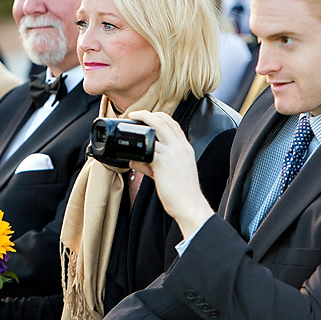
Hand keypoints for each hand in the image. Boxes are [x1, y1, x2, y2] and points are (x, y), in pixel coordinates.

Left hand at [127, 110, 213, 237]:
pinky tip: (130, 157)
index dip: (159, 116)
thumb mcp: (172, 173)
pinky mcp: (162, 162)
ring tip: (130, 126)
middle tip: (135, 114)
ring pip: (155, 128)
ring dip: (140, 125)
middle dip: (147, 114)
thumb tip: (135, 161)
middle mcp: (180, 147)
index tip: (148, 116)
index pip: (173, 124)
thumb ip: (153, 164)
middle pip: (163, 120)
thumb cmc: (183, 192)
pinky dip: (136, 152)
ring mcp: (172, 153)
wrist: (190, 205)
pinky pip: (146, 149)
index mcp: (185, 148)